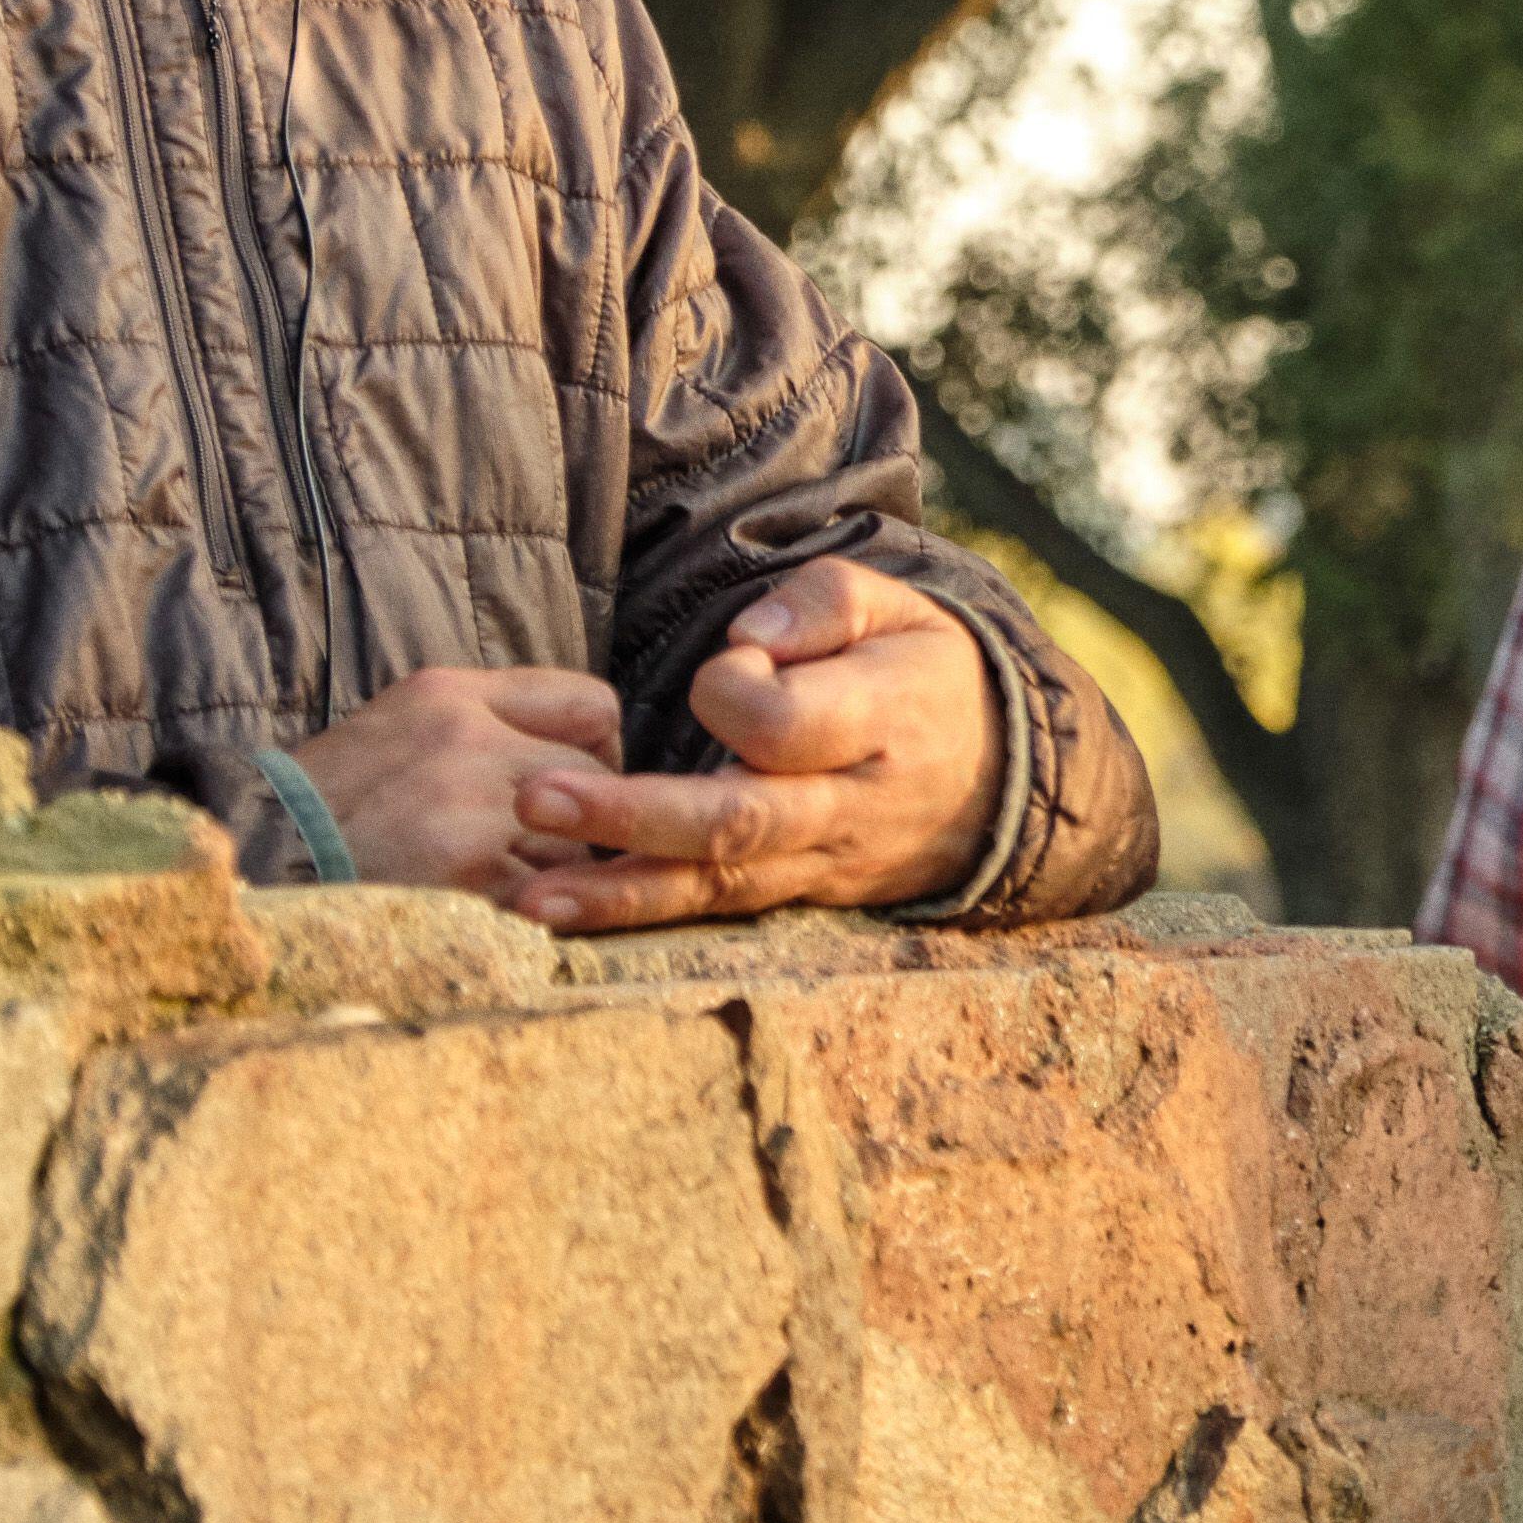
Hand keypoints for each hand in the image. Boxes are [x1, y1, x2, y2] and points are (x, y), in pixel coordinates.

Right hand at [292, 666, 626, 908]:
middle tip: (529, 849)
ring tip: (490, 882)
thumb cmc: (328, 806)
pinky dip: (526, 916)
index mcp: (450, 695)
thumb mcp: (399, 726)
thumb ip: (486, 721)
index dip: (597, 750)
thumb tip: (578, 753)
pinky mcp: (467, 880)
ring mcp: (469, 811)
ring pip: (577, 846)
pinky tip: (478, 914)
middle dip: (577, 822)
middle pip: (593, 780)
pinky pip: (547, 899)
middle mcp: (466, 740)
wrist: (253, 865)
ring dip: (551, 874)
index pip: (592, 704)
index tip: (571, 785)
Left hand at [509, 560, 1006, 928]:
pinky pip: (712, 915)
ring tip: (527, 894)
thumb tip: (748, 637)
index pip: (786, 723)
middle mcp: (849, 806)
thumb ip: (826, 602)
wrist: (996, 782)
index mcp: (883, 721)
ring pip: (716, 887)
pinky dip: (634, 920)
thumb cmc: (924, 674)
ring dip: (616, 895)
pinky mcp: (796, 898)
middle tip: (535, 797)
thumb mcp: (904, 609)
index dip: (735, 689)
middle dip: (630, 815)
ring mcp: (822, 864)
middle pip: (736, 822)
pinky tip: (554, 915)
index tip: (726, 660)